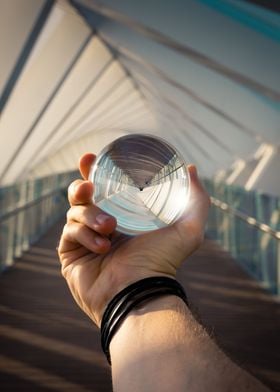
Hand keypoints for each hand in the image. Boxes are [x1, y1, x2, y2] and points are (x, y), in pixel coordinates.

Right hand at [58, 153, 209, 326]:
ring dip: (91, 215)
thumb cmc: (163, 262)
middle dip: (81, 186)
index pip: (102, 188)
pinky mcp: (70, 254)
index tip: (91, 158)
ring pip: (75, 212)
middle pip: (80, 196)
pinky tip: (102, 247)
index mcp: (122, 217)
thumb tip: (192, 169)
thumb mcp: (188, 228)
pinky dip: (84, 235)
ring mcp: (84, 240)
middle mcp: (101, 226)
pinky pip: (69, 233)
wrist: (140, 292)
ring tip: (111, 228)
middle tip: (89, 188)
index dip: (93, 171)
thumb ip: (195, 198)